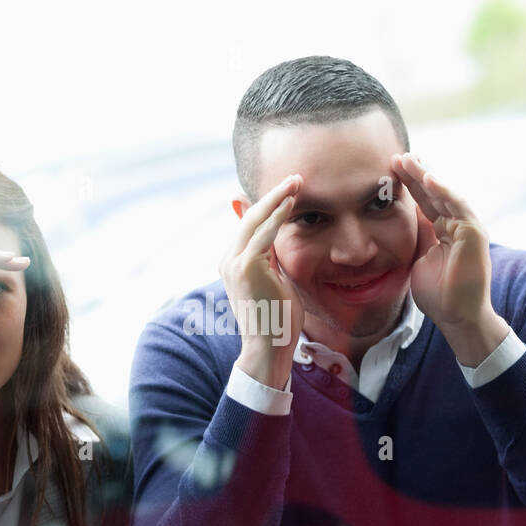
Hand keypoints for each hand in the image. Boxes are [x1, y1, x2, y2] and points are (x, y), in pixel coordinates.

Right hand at [221, 174, 305, 389]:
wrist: (269, 348)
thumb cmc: (278, 320)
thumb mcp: (277, 281)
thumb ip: (274, 258)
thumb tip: (279, 238)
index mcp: (232, 263)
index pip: (250, 225)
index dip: (269, 205)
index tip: (289, 190)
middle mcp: (228, 259)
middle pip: (249, 217)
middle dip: (273, 195)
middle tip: (296, 177)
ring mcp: (233, 262)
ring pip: (255, 220)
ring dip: (278, 198)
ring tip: (297, 182)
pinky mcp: (245, 266)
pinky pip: (263, 233)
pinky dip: (278, 215)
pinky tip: (292, 201)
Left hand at [392, 152, 492, 331]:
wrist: (456, 317)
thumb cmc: (438, 295)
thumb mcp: (418, 259)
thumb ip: (415, 237)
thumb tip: (400, 218)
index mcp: (444, 230)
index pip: (424, 202)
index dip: (408, 186)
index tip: (389, 170)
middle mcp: (457, 225)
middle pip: (433, 194)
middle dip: (415, 174)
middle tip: (396, 156)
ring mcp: (467, 227)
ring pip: (444, 195)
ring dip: (426, 176)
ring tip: (408, 160)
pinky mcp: (474, 232)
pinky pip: (457, 206)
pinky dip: (443, 191)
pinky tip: (428, 178)